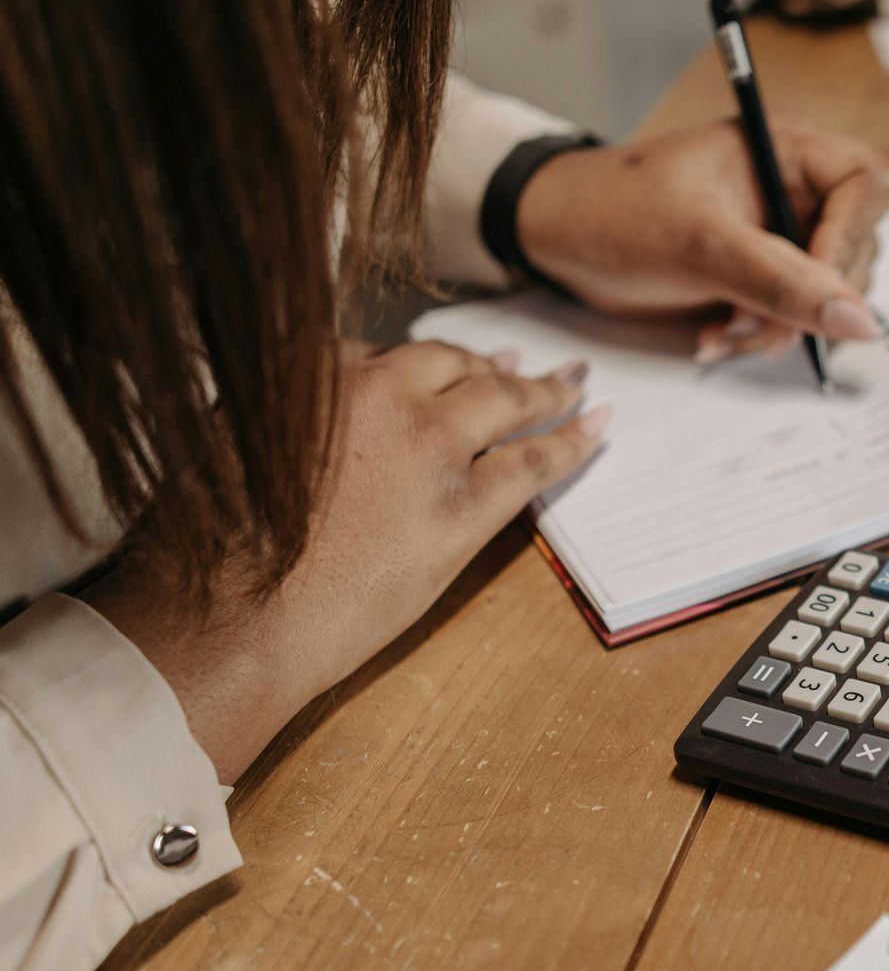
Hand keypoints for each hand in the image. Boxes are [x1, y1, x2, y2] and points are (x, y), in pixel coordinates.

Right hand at [85, 343, 608, 780]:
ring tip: (570, 386)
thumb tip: (307, 418)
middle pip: (449, 364)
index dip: (414, 368)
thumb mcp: (220, 447)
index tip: (435, 368)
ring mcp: (427, 445)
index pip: (379, 355)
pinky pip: (534, 461)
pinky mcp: (464, 504)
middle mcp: (376, 392)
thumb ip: (277, 416)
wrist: (230, 615)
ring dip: (543, 391)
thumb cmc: (207, 548)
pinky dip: (573, 440)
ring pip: (503, 400)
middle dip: (485, 363)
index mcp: (310, 371)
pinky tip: (597, 427)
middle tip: (517, 365)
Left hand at [515, 115, 888, 362]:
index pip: (867, 185)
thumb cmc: (612, 212)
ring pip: (827, 295)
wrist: (555, 241)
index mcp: (785, 149)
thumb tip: (860, 322)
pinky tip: (715, 337)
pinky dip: (760, 336)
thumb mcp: (699, 244)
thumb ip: (783, 282)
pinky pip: (793, 316)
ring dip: (780, 327)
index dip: (850, 240)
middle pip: (854, 250)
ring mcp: (780, 234)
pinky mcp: (761, 275)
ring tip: (722, 332)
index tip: (815, 287)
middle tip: (751, 320)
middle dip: (807, 299)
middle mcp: (792, 188)